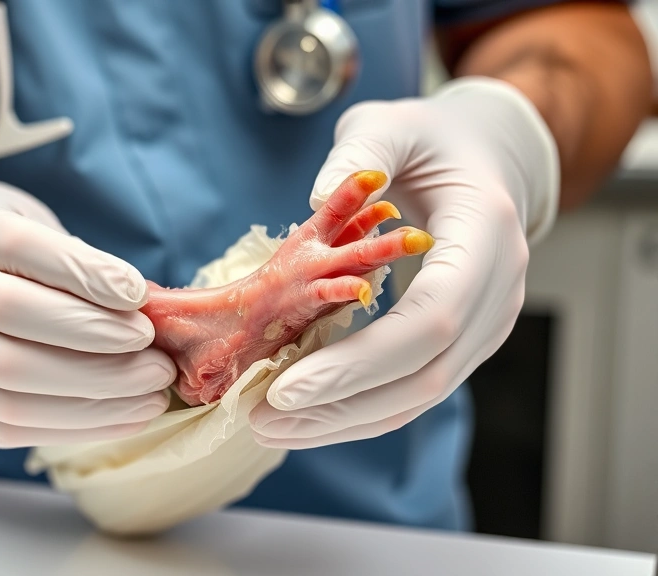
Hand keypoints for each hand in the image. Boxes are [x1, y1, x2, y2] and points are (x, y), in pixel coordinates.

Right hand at [0, 180, 174, 447]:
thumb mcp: (31, 224)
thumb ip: (75, 259)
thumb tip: (137, 305)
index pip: (19, 248)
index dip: (84, 275)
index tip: (139, 297)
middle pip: (12, 320)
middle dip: (97, 345)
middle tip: (157, 358)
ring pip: (9, 385)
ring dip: (95, 396)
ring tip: (151, 393)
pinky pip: (9, 426)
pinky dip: (76, 425)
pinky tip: (124, 416)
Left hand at [251, 77, 559, 448]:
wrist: (485, 161)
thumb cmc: (433, 142)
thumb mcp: (395, 124)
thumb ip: (360, 149)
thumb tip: (313, 196)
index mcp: (485, 236)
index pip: (430, 319)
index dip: (360, 361)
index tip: (287, 387)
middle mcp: (497, 291)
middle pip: (425, 374)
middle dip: (340, 405)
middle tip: (261, 419)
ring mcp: (486, 323)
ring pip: (420, 395)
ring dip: (344, 419)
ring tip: (272, 428)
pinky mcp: (465, 341)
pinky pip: (415, 388)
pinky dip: (360, 408)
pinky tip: (309, 415)